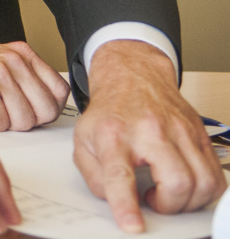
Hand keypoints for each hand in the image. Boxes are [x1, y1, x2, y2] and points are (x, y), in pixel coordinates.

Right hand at [0, 41, 69, 130]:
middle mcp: (12, 59)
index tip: (24, 109)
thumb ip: (23, 79)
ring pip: (25, 122)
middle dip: (23, 120)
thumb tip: (50, 104)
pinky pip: (1, 126)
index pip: (59, 91)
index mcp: (19, 53)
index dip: (43, 109)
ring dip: (1, 123)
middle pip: (46, 110)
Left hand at [74, 40, 225, 232]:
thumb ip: (93, 175)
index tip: (133, 225)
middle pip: (177, 181)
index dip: (126, 204)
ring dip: (189, 202)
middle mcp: (149, 130)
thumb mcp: (83, 139)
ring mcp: (179, 130)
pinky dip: (206, 191)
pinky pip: (216, 174)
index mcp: (113, 133)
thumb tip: (113, 201)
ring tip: (168, 194)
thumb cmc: (109, 111)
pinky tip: (186, 186)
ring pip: (203, 181)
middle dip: (169, 206)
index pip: (120, 173)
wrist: (132, 76)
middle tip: (153, 201)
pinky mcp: (199, 133)